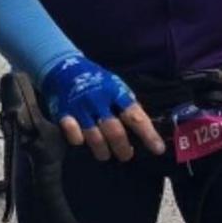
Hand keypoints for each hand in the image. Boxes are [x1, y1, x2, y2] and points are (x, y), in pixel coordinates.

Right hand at [41, 55, 163, 161]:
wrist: (63, 67)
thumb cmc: (96, 80)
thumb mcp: (115, 85)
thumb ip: (126, 103)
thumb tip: (144, 126)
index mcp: (115, 91)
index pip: (135, 116)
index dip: (148, 134)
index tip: (158, 149)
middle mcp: (98, 99)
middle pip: (115, 132)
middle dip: (123, 149)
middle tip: (126, 155)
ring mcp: (80, 107)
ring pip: (95, 138)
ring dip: (103, 151)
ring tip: (106, 154)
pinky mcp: (64, 113)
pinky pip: (73, 135)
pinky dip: (79, 140)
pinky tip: (83, 141)